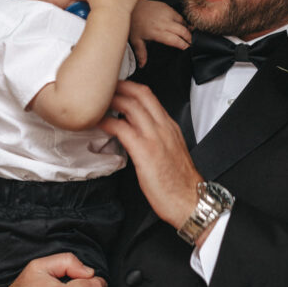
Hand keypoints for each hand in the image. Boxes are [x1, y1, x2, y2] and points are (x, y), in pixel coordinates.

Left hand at [100, 80, 199, 228]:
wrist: (190, 200)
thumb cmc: (180, 182)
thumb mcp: (172, 151)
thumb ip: (157, 138)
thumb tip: (139, 134)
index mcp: (170, 127)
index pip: (150, 97)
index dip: (131, 88)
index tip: (118, 88)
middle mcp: (163, 128)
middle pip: (140, 94)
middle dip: (119, 86)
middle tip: (103, 87)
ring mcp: (154, 137)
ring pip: (130, 106)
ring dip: (111, 100)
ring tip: (97, 102)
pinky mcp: (144, 151)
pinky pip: (122, 128)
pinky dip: (107, 121)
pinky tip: (98, 123)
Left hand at [130, 0, 190, 66]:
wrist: (133, 7)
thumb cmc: (135, 22)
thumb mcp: (136, 40)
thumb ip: (141, 53)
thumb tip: (142, 65)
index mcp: (158, 32)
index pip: (175, 40)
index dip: (184, 45)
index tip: (187, 49)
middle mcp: (164, 23)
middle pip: (183, 31)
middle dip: (189, 38)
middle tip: (191, 43)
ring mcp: (167, 14)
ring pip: (183, 22)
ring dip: (187, 29)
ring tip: (189, 35)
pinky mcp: (168, 8)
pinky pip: (179, 16)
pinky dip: (183, 22)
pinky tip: (183, 26)